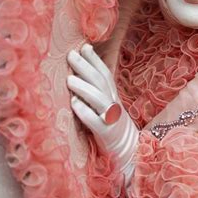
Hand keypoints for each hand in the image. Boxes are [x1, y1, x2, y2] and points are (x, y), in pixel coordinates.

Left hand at [67, 43, 138, 182]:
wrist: (129, 152)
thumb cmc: (111, 126)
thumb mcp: (107, 106)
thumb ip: (97, 91)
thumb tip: (79, 73)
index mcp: (113, 96)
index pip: (104, 74)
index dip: (95, 60)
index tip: (84, 46)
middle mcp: (113, 104)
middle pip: (101, 82)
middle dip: (86, 67)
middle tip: (71, 55)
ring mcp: (111, 119)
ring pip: (99, 100)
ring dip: (84, 88)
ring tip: (69, 80)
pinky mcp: (107, 134)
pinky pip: (97, 122)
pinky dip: (86, 113)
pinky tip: (75, 105)